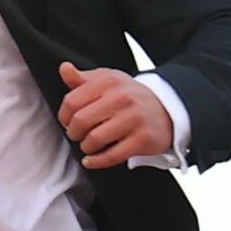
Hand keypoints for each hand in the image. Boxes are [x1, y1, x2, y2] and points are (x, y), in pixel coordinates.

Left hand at [57, 63, 172, 168]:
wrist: (166, 108)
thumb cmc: (130, 96)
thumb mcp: (107, 81)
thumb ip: (82, 78)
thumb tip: (64, 68)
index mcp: (109, 81)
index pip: (71, 102)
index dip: (63, 116)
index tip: (67, 121)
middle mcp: (122, 98)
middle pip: (80, 121)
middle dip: (73, 133)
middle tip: (77, 135)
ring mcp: (133, 119)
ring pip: (94, 139)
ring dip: (85, 147)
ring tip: (88, 145)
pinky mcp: (142, 139)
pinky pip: (112, 155)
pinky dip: (96, 161)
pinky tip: (91, 160)